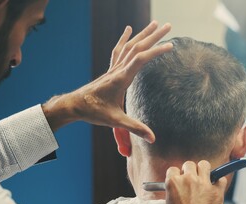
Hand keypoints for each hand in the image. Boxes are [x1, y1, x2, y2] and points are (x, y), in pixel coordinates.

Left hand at [42, 21, 171, 142]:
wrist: (75, 105)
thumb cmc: (94, 112)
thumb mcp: (115, 121)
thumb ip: (134, 128)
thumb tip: (152, 138)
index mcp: (121, 79)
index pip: (140, 59)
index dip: (155, 51)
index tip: (170, 45)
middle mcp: (117, 70)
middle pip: (137, 47)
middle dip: (154, 36)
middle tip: (168, 26)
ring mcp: (113, 68)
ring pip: (129, 46)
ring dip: (143, 34)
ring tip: (155, 23)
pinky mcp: (110, 70)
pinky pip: (118, 50)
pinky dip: (124, 38)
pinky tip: (128, 29)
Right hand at [165, 161, 226, 203]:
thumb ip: (173, 191)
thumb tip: (178, 188)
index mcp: (173, 182)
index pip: (173, 169)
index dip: (177, 174)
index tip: (180, 178)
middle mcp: (188, 179)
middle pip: (189, 164)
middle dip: (190, 170)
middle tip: (192, 178)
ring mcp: (203, 184)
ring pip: (204, 165)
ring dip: (204, 170)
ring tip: (205, 178)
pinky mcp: (216, 191)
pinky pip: (221, 178)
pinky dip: (219, 182)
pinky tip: (216, 187)